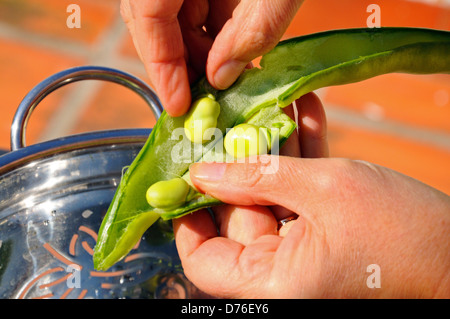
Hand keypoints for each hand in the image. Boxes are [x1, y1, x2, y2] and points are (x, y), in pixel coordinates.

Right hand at [121, 0, 303, 115]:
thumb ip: (251, 32)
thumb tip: (220, 78)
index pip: (145, 15)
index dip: (160, 65)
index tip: (178, 105)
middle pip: (155, 17)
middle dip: (183, 61)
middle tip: (208, 97)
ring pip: (177, 12)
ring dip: (202, 49)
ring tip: (229, 78)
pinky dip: (217, 27)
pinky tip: (237, 50)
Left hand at [173, 93, 449, 298]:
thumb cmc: (403, 234)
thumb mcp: (324, 190)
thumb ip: (257, 177)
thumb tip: (201, 171)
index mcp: (272, 282)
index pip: (204, 258)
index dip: (190, 215)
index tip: (190, 172)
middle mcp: (280, 272)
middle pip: (237, 215)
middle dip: (239, 161)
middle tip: (238, 116)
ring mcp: (301, 250)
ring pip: (270, 195)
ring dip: (274, 149)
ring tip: (273, 104)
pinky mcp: (321, 230)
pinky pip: (298, 193)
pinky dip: (301, 156)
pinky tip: (303, 114)